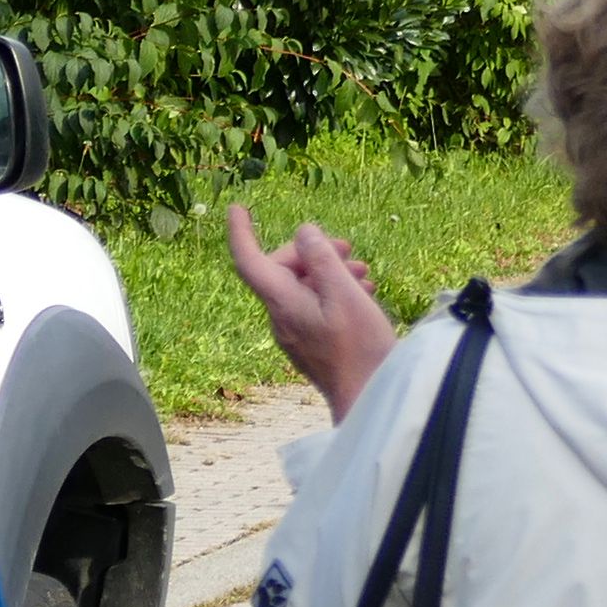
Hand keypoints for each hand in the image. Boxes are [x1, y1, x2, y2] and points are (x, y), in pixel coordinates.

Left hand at [227, 206, 399, 414]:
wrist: (369, 398)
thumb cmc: (359, 348)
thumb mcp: (345, 294)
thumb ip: (322, 260)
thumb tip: (304, 232)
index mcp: (283, 303)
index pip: (249, 261)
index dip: (240, 232)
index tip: (237, 208)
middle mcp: (281, 318)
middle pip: (282, 270)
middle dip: (313, 252)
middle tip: (349, 249)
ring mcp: (294, 332)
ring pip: (302, 287)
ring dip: (329, 273)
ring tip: (364, 273)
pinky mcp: (309, 343)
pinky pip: (313, 306)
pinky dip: (333, 293)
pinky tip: (361, 294)